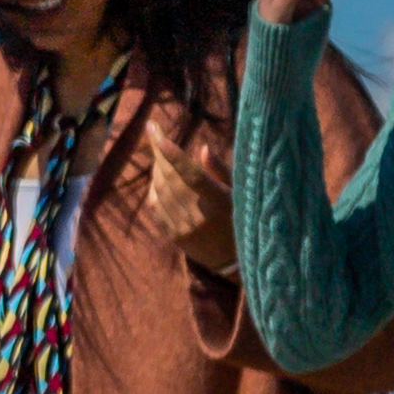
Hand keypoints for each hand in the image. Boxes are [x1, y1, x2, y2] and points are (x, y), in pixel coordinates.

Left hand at [103, 102, 233, 277]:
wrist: (233, 261)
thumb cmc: (240, 217)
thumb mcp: (239, 192)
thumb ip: (221, 170)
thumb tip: (202, 149)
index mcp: (220, 201)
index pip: (192, 176)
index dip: (174, 156)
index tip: (158, 135)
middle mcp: (201, 215)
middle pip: (171, 179)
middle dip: (159, 153)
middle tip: (154, 133)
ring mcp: (185, 227)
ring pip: (160, 191)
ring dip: (156, 169)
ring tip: (160, 155)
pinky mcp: (175, 236)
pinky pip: (155, 206)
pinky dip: (153, 188)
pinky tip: (158, 178)